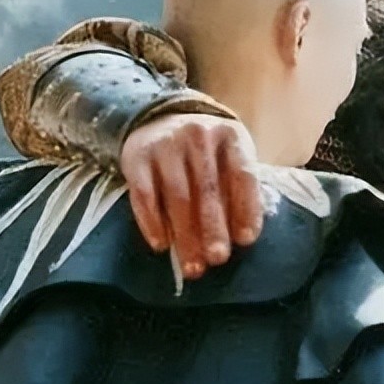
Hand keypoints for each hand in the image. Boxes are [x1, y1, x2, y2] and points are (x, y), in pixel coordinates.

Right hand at [119, 113, 261, 279]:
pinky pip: (144, 195)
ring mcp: (166, 144)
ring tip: (192, 265)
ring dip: (185, 235)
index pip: (243, 175)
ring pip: (177, 196)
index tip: (246, 240)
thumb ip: (237, 189)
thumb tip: (242, 236)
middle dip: (214, 229)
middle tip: (218, 259)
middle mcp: (198, 136)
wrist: (159, 118)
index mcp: (230, 136)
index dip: (246, 209)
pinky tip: (161, 244)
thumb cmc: (204, 151)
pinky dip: (152, 222)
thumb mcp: (228, 157)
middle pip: (208, 189)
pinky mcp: (137, 156)